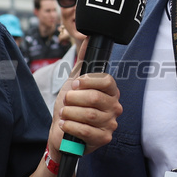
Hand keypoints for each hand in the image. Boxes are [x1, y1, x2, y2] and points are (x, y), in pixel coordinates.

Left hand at [48, 40, 121, 157]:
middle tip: (66, 101)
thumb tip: (88, 38)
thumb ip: (83, 62)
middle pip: (95, 98)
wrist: (61, 132)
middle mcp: (115, 107)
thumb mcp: (75, 82)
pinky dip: (71, 126)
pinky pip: (86, 130)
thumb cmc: (71, 107)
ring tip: (64, 113)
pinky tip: (65, 124)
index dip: (87, 81)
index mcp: (111, 92)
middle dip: (74, 99)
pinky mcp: (103, 139)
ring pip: (90, 114)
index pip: (107, 81)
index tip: (75, 85)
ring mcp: (111, 124)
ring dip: (70, 113)